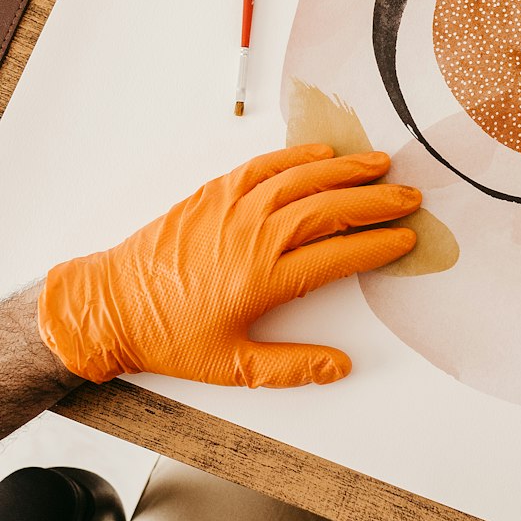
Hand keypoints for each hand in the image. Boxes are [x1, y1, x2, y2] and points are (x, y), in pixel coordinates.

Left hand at [38, 145, 420, 388]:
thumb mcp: (233, 366)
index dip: (378, 245)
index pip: (340, 255)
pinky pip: (262, 166)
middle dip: (376, 201)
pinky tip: (321, 153)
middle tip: (409, 197)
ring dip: (345, 169)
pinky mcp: (211, 194)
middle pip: (330, 209)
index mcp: (266, 277)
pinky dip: (295, 156)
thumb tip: (340, 366)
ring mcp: (232, 209)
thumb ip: (292, 367)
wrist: (111, 306)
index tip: (405, 239)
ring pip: (302, 179)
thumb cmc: (169, 336)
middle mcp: (255, 235)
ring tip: (379, 164)